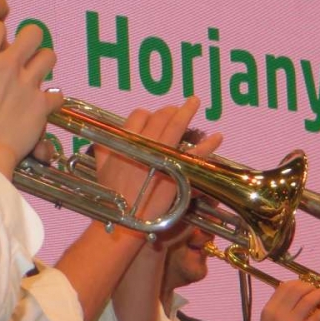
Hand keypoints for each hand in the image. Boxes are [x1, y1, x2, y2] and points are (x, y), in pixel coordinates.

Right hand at [0, 21, 61, 178]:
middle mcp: (8, 66)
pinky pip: (57, 95)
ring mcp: (28, 83)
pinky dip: (52, 100)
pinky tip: (44, 105)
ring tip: (37, 73)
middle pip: (33, 33)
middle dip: (31, 40)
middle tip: (26, 53)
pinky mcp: (42, 104)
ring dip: (44, 64)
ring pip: (49, 57)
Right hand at [94, 96, 222, 226]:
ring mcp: (163, 155)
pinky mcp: (178, 170)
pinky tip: (218, 137)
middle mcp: (145, 143)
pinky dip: (209, 144)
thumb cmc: (112, 196)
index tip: (154, 117)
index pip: (139, 115)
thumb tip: (102, 138)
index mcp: (126, 140)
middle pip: (159, 116)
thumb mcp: (101, 169)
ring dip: (188, 110)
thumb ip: (102, 150)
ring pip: (177, 125)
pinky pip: (196, 153)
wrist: (126, 218)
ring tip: (195, 102)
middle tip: (176, 110)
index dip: (148, 114)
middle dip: (169, 111)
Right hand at [255, 278, 319, 320]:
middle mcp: (279, 314)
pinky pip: (319, 315)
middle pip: (298, 289)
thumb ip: (278, 308)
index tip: (307, 285)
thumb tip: (290, 294)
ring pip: (309, 299)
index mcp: (269, 309)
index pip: (285, 287)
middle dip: (311, 286)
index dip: (299, 283)